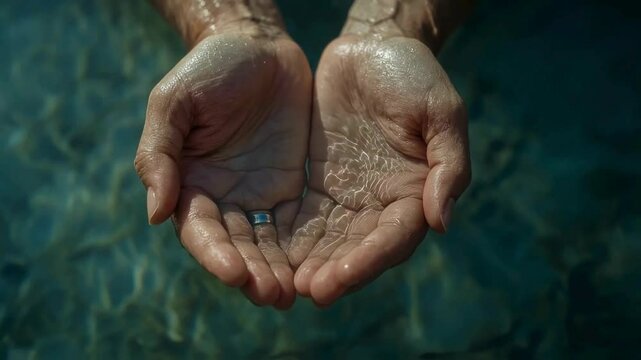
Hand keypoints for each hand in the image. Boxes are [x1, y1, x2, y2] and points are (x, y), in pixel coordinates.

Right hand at [134, 29, 311, 308]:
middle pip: (235, 245)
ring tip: (291, 293)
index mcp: (189, 182)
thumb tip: (155, 213)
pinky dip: (299, 249)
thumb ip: (158, 154)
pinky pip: (295, 224)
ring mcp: (256, 194)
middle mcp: (222, 196)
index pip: (199, 229)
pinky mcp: (288, 186)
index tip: (234, 272)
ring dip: (275, 270)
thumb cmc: (209, 69)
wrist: (258, 45)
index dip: (214, 254)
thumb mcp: (174, 102)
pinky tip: (312, 267)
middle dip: (251, 272)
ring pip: (265, 243)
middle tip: (273, 295)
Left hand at [286, 35, 470, 304]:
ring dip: (311, 265)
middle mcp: (383, 203)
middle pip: (359, 249)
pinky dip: (293, 240)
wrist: (372, 48)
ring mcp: (350, 197)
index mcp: (416, 192)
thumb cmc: (413, 75)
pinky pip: (306, 218)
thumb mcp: (441, 111)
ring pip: (331, 241)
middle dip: (335, 272)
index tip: (337, 279)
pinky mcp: (322, 185)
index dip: (367, 261)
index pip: (393, 238)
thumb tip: (441, 223)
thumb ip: (448, 165)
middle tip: (307, 291)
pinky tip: (274, 256)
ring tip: (286, 285)